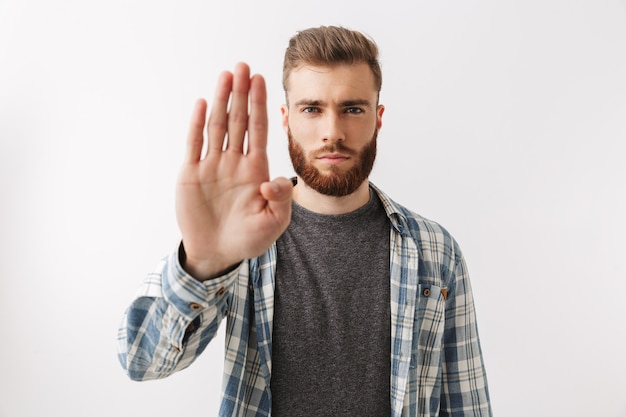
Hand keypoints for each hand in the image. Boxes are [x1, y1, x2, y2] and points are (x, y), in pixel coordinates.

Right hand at [176, 63, 292, 278]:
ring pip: (216, 126)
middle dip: (241, 93)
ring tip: (225, 75)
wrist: (218, 254)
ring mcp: (212, 165)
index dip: (260, 104)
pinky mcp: (191, 174)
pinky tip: (200, 103)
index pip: (259, 129)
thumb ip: (281, 199)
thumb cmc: (249, 239)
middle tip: (242, 66)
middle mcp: (234, 161)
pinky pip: (194, 144)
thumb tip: (274, 179)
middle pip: (238, 120)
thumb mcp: (274, 222)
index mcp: (255, 169)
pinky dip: (196, 124)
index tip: (261, 80)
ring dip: (220, 100)